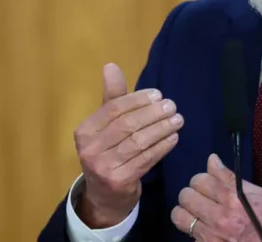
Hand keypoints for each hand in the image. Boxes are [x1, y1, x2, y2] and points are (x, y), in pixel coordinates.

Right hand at [74, 63, 183, 227]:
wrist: (105, 196)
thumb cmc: (108, 152)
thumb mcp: (107, 125)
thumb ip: (112, 97)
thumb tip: (110, 66)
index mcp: (84, 131)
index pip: (114, 109)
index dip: (137, 99)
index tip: (158, 95)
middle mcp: (89, 149)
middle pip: (127, 125)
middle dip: (153, 114)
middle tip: (172, 106)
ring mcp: (103, 167)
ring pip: (138, 142)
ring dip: (161, 129)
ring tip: (178, 120)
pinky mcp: (119, 181)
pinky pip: (145, 159)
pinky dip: (162, 147)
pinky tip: (174, 138)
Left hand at [171, 154, 261, 241]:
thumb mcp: (257, 194)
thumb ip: (230, 177)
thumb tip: (212, 160)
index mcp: (233, 199)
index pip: (200, 180)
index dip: (202, 179)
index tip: (207, 184)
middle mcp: (219, 216)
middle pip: (186, 195)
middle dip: (191, 193)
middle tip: (200, 197)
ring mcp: (210, 235)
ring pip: (179, 215)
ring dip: (185, 210)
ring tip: (195, 211)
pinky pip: (187, 232)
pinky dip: (191, 228)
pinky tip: (202, 227)